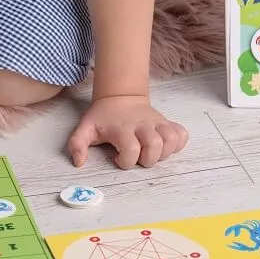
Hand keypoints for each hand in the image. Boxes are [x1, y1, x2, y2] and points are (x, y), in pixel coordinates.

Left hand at [67, 95, 188, 169]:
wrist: (120, 96)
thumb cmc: (103, 117)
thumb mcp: (85, 128)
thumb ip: (77, 145)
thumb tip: (79, 162)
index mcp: (122, 128)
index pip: (131, 150)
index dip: (124, 161)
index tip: (116, 158)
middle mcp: (143, 125)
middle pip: (155, 146)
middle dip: (147, 160)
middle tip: (137, 158)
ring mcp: (157, 123)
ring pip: (171, 141)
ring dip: (164, 154)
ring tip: (149, 154)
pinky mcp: (167, 123)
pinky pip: (182, 134)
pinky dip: (178, 144)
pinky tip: (165, 147)